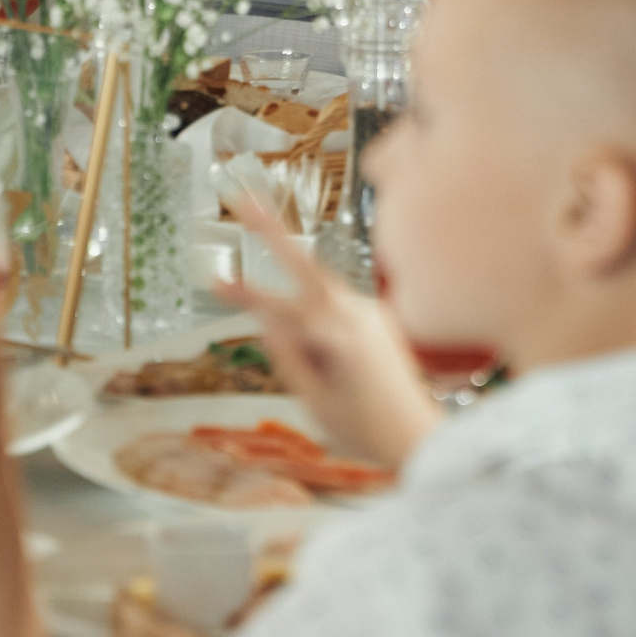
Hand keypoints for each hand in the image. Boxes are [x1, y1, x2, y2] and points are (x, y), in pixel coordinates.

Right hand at [217, 198, 438, 472]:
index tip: (215, 283)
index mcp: (342, 339)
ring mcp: (373, 312)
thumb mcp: (315, 403)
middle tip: (244, 199)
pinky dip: (318, 317)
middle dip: (274, 231)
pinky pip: (337, 306)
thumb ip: (289, 358)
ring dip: (297, 293)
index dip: (247, 296)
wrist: (420, 437)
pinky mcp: (379, 316)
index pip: (282, 310)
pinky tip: (330, 358)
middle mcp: (361, 315)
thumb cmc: (366, 431)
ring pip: (321, 290)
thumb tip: (268, 321)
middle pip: (308, 266)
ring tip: (304, 323)